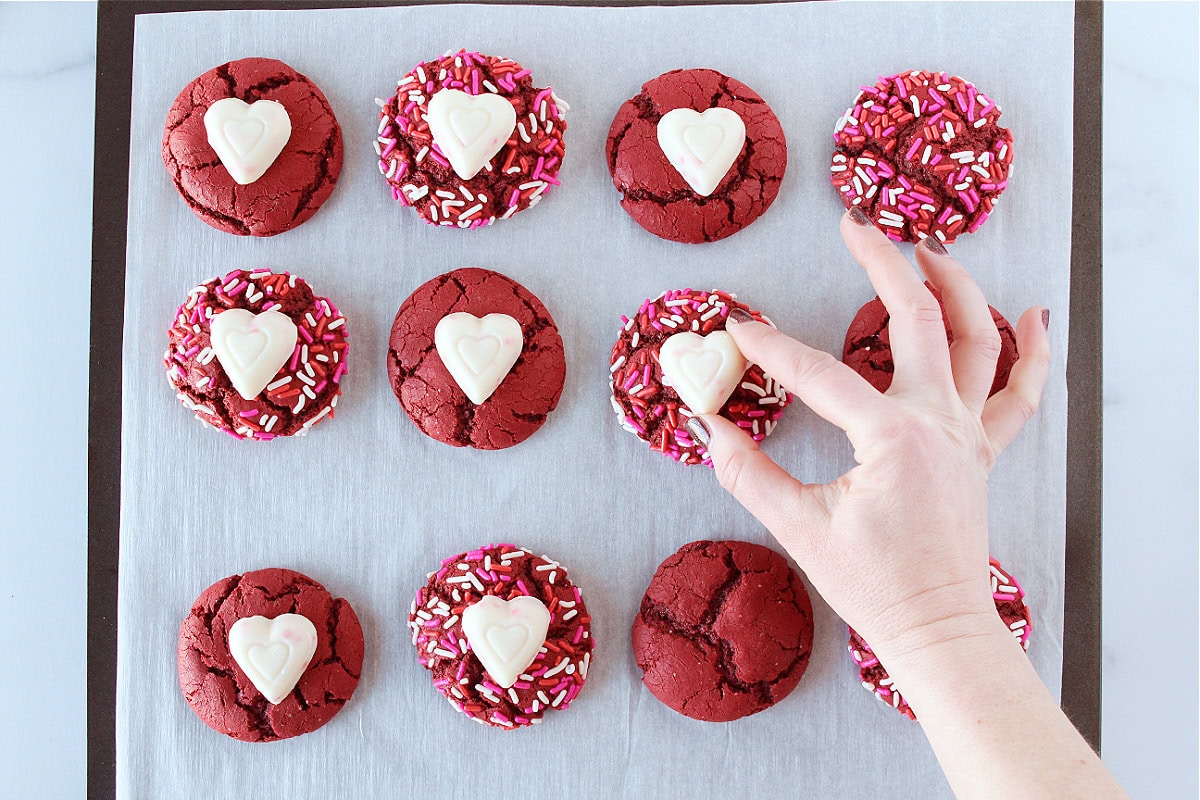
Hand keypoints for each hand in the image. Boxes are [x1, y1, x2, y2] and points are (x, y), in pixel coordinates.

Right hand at [691, 210, 1050, 662]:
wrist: (937, 628)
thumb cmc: (874, 585)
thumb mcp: (799, 529)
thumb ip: (748, 474)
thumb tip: (709, 429)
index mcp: (893, 437)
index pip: (819, 375)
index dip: (772, 349)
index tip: (738, 328)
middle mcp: (939, 421)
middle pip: (917, 318)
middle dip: (882, 262)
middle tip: (852, 224)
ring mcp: (969, 433)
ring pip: (979, 339)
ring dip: (956, 285)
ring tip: (929, 245)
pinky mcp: (982, 450)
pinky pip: (1020, 392)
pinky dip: (1033, 351)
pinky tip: (1036, 316)